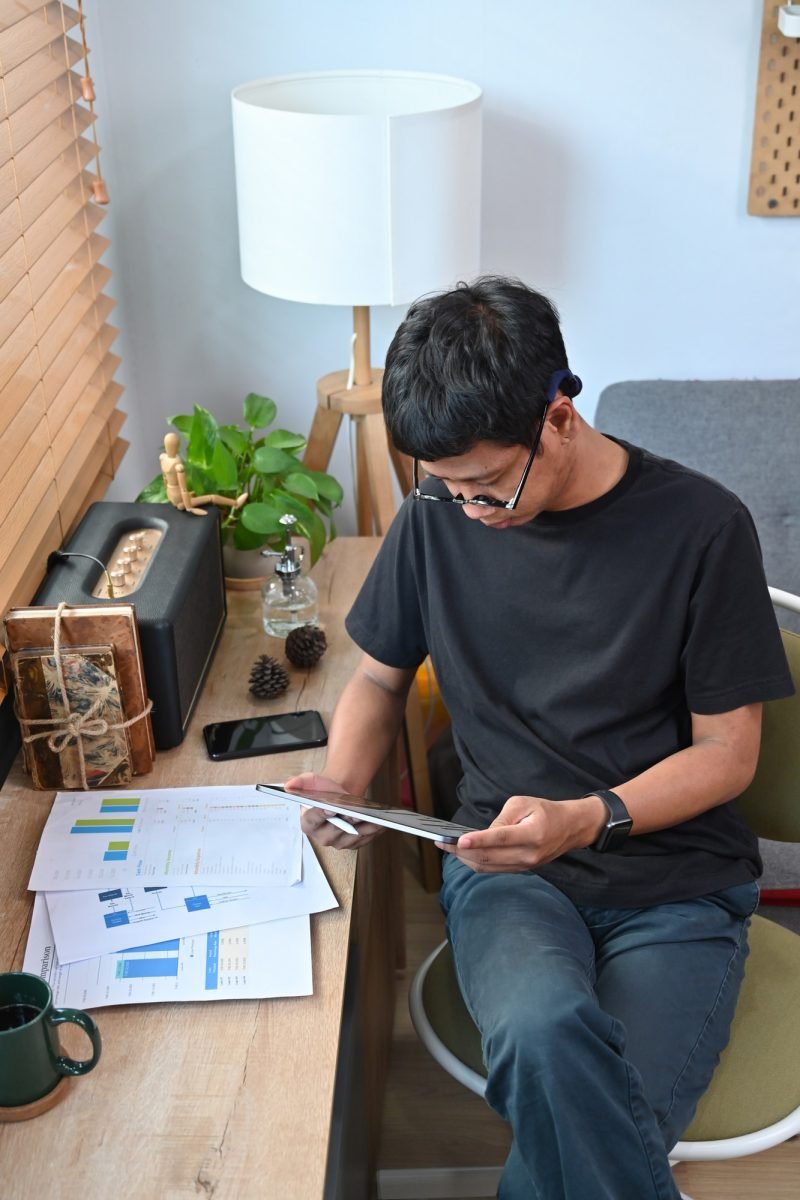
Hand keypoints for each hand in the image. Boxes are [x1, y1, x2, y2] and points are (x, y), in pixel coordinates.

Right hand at [284, 772, 384, 849]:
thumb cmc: (322, 791)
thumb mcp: (308, 782)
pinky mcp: (353, 844)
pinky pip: (365, 839)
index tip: (329, 809)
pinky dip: (373, 832)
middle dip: (345, 823)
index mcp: (308, 823)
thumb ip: (298, 783)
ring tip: (374, 819)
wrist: (337, 796)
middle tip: (354, 814)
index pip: (312, 820)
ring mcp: (338, 842)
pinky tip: (381, 823)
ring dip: (364, 829)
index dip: (320, 815)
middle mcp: (321, 837)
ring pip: (352, 837)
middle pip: (334, 832)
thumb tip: (288, 785)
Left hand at [440, 793, 605, 873]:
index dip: (478, 841)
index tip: (459, 840)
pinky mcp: (522, 870)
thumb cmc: (545, 811)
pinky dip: (476, 862)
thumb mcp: (523, 803)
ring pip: (489, 867)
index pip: (500, 839)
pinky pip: (494, 869)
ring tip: (448, 848)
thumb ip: (501, 819)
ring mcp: (526, 866)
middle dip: (462, 852)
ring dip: (465, 859)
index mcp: (532, 834)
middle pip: (490, 857)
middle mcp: (529, 854)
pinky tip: (464, 854)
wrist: (570, 828)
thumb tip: (481, 835)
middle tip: (442, 843)